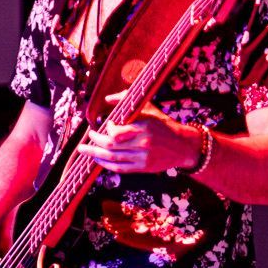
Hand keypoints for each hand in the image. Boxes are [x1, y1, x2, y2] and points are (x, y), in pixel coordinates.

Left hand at [77, 93, 201, 173]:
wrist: (183, 146)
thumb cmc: (164, 125)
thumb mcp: (149, 108)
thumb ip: (127, 100)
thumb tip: (107, 98)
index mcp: (143, 128)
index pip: (117, 132)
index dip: (107, 129)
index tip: (106, 124)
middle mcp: (142, 144)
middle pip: (111, 146)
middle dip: (95, 141)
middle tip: (88, 136)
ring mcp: (143, 158)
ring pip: (113, 158)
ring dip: (96, 154)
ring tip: (85, 150)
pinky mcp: (143, 168)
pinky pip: (120, 169)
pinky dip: (107, 165)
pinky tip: (98, 160)